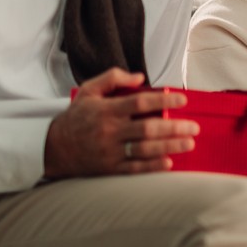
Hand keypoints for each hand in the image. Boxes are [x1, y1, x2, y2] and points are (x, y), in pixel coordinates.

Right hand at [44, 68, 197, 177]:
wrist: (53, 147)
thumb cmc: (77, 117)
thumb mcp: (89, 90)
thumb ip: (113, 78)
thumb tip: (140, 77)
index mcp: (107, 110)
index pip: (140, 103)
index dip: (164, 101)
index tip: (182, 101)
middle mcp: (109, 131)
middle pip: (147, 128)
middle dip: (174, 127)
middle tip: (194, 127)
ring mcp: (109, 151)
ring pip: (144, 149)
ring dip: (169, 146)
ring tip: (189, 143)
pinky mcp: (109, 168)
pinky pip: (134, 168)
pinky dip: (152, 166)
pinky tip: (169, 163)